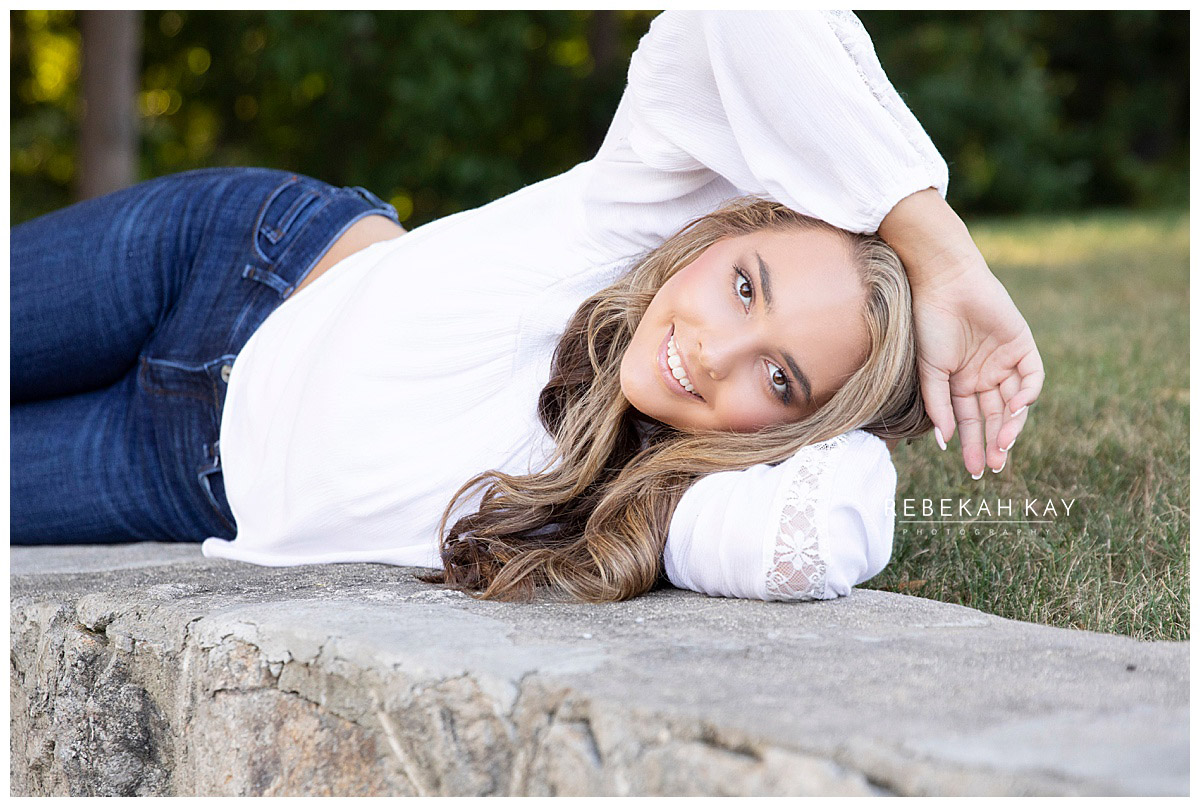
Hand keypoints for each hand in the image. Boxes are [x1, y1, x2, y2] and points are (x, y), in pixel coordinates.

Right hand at [878, 189, 1043, 475]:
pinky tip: (1015, 409)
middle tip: (993, 467)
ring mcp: (1005, 361)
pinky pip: (1032, 378)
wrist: (945, 283)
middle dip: (994, 443)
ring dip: (1011, 426)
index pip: (970, 422)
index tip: (974, 471)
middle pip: (994, 418)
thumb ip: (939, 405)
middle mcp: (984, 375)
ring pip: (1014, 404)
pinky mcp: (1022, 346)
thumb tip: (945, 441)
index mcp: (960, 383)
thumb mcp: (930, 370)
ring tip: (1004, 445)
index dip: (972, 446)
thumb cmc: (929, 324)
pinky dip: (1027, 395)